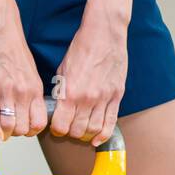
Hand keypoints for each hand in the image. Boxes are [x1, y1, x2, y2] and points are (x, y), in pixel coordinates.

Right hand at [0, 6, 46, 142]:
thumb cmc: (11, 46)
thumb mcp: (29, 70)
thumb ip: (30, 90)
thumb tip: (27, 107)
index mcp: (35, 87)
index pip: (40, 122)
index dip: (32, 131)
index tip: (24, 129)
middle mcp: (24, 92)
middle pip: (24, 128)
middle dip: (17, 133)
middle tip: (10, 129)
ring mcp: (6, 91)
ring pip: (9, 127)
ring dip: (4, 133)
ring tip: (0, 130)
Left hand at [51, 15, 127, 145]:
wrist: (104, 34)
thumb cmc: (82, 49)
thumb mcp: (62, 71)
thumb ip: (61, 92)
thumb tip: (57, 109)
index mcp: (70, 93)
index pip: (61, 126)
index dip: (57, 129)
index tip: (57, 127)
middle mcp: (87, 99)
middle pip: (78, 131)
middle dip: (71, 132)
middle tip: (69, 127)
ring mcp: (104, 98)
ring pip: (94, 129)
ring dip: (86, 134)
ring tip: (82, 130)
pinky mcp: (117, 96)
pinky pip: (111, 122)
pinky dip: (104, 135)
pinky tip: (97, 139)